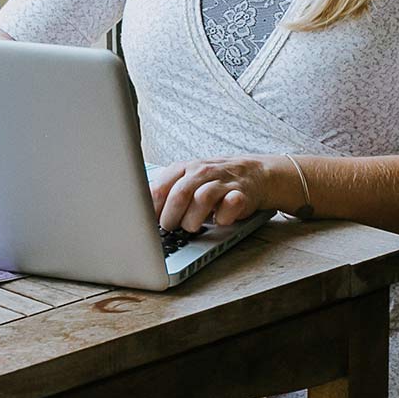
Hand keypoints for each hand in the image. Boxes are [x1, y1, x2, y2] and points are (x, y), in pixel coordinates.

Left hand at [149, 155, 278, 232]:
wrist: (255, 173)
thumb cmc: (214, 181)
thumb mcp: (188, 179)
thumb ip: (168, 192)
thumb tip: (143, 216)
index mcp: (183, 168)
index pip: (159, 187)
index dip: (151, 208)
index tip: (147, 222)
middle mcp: (202, 172)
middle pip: (179, 194)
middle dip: (170, 217)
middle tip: (169, 228)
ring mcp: (223, 181)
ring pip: (202, 198)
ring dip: (193, 219)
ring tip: (190, 227)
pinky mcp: (242, 193)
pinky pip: (231, 204)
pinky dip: (223, 216)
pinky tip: (218, 221)